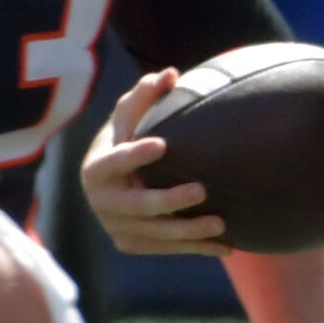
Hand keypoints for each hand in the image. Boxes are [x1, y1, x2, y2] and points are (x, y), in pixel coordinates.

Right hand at [81, 70, 229, 255]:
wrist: (112, 180)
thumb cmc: (126, 137)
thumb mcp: (129, 115)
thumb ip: (145, 95)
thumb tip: (170, 73)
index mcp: (97, 168)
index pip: (114, 161)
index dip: (135, 155)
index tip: (162, 144)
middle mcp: (102, 202)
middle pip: (138, 206)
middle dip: (169, 201)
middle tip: (202, 190)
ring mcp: (116, 227)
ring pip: (156, 234)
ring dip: (190, 232)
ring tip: (222, 224)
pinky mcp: (131, 244)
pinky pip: (165, 249)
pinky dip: (195, 248)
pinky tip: (226, 246)